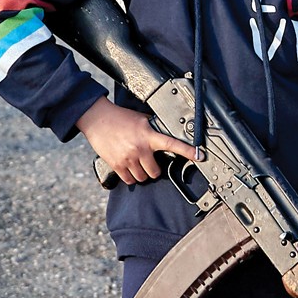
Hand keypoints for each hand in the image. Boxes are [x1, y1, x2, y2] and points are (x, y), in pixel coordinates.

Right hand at [76, 100, 197, 185]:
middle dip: (154, 170)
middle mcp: (140, 148)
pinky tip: (129, 168)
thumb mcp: (141, 119)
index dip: (187, 151)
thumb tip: (164, 134)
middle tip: (149, 162)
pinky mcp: (117, 165)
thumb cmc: (119, 118)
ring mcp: (128, 158)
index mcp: (148, 135)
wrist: (97, 118)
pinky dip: (131, 177)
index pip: (172, 144)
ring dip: (142, 174)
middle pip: (155, 172)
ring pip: (143, 178)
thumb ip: (153, 129)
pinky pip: (129, 180)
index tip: (199, 156)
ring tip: (138, 164)